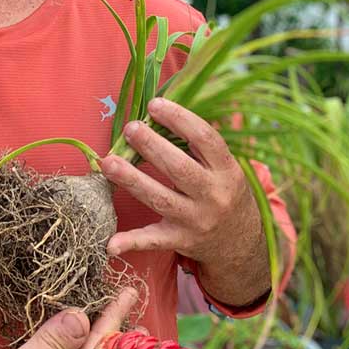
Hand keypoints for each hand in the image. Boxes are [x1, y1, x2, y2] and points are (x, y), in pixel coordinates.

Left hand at [100, 97, 268, 307]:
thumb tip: (163, 106)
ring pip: (161, 199)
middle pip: (180, 169)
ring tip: (107, 162)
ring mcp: (196, 221)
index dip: (180, 119)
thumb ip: (199, 142)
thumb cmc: (224, 191)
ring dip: (132, 180)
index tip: (155, 104)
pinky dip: (131, 242)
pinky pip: (153, 242)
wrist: (241, 244)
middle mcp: (214, 196)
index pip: (206, 140)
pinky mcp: (180, 241)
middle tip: (130, 128)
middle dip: (153, 147)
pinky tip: (110, 242)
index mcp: (227, 170)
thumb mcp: (224, 166)